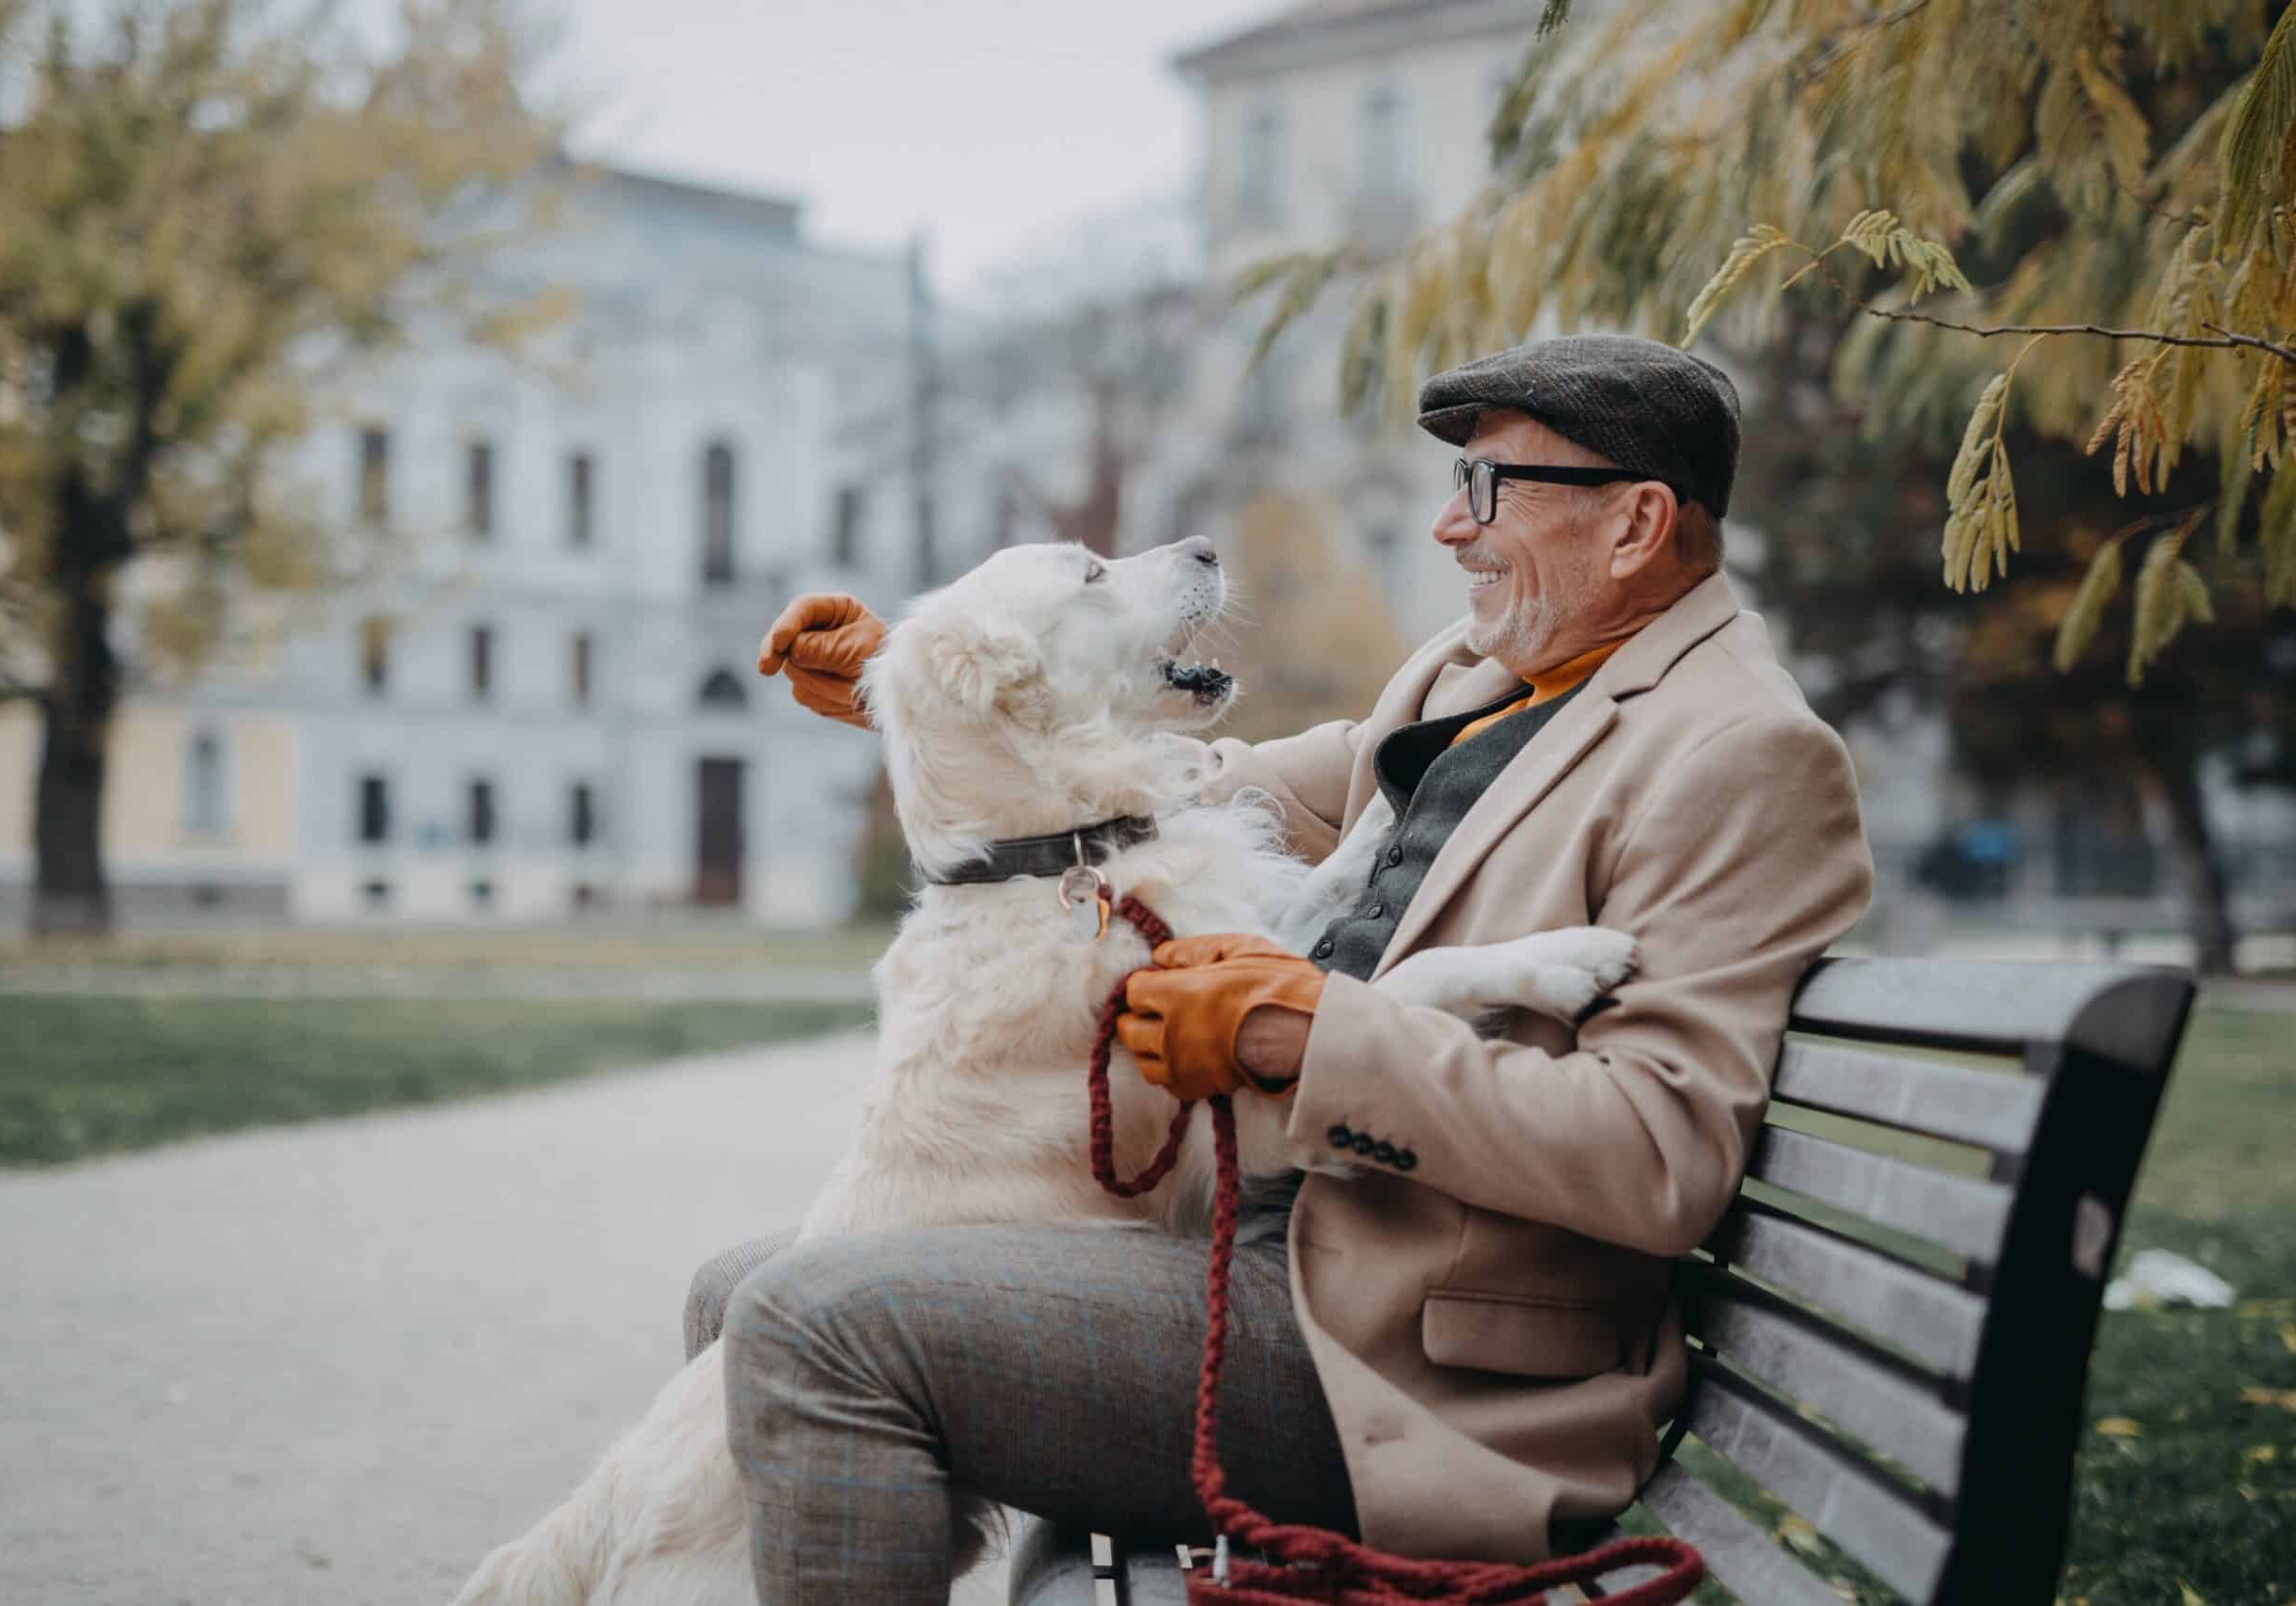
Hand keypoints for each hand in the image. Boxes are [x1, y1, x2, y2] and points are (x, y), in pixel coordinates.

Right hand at [757, 594, 885, 728]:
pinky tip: (846, 699)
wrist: (901, 700)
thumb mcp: (855, 649)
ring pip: (794, 672)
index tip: (777, 645)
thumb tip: (788, 651)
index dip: (785, 626)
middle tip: (784, 670)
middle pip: (788, 642)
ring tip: (852, 687)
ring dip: (822, 684)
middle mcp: (821, 632)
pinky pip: (804, 694)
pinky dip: (824, 699)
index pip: (801, 609)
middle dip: (802, 661)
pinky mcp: (813, 684)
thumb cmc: (885, 664)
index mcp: (837, 610)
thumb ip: (820, 647)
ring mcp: (813, 660)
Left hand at [1117, 934, 1325, 1101]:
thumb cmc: (1278, 986)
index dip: (1146, 983)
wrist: (1308, 1033)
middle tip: (1159, 1007)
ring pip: (1143, 1061)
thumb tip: (1160, 955)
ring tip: (1168, 1034)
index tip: (1161, 980)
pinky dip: (1169, 1070)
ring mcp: (1182, 1066)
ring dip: (1149, 1045)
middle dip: (1138, 1015)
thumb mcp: (1238, 949)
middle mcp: (1170, 1034)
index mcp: (1175, 995)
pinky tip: (1185, 1056)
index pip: (1133, 991)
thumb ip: (1192, 950)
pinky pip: (1166, 1084)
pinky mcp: (1198, 1089)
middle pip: (1128, 1029)